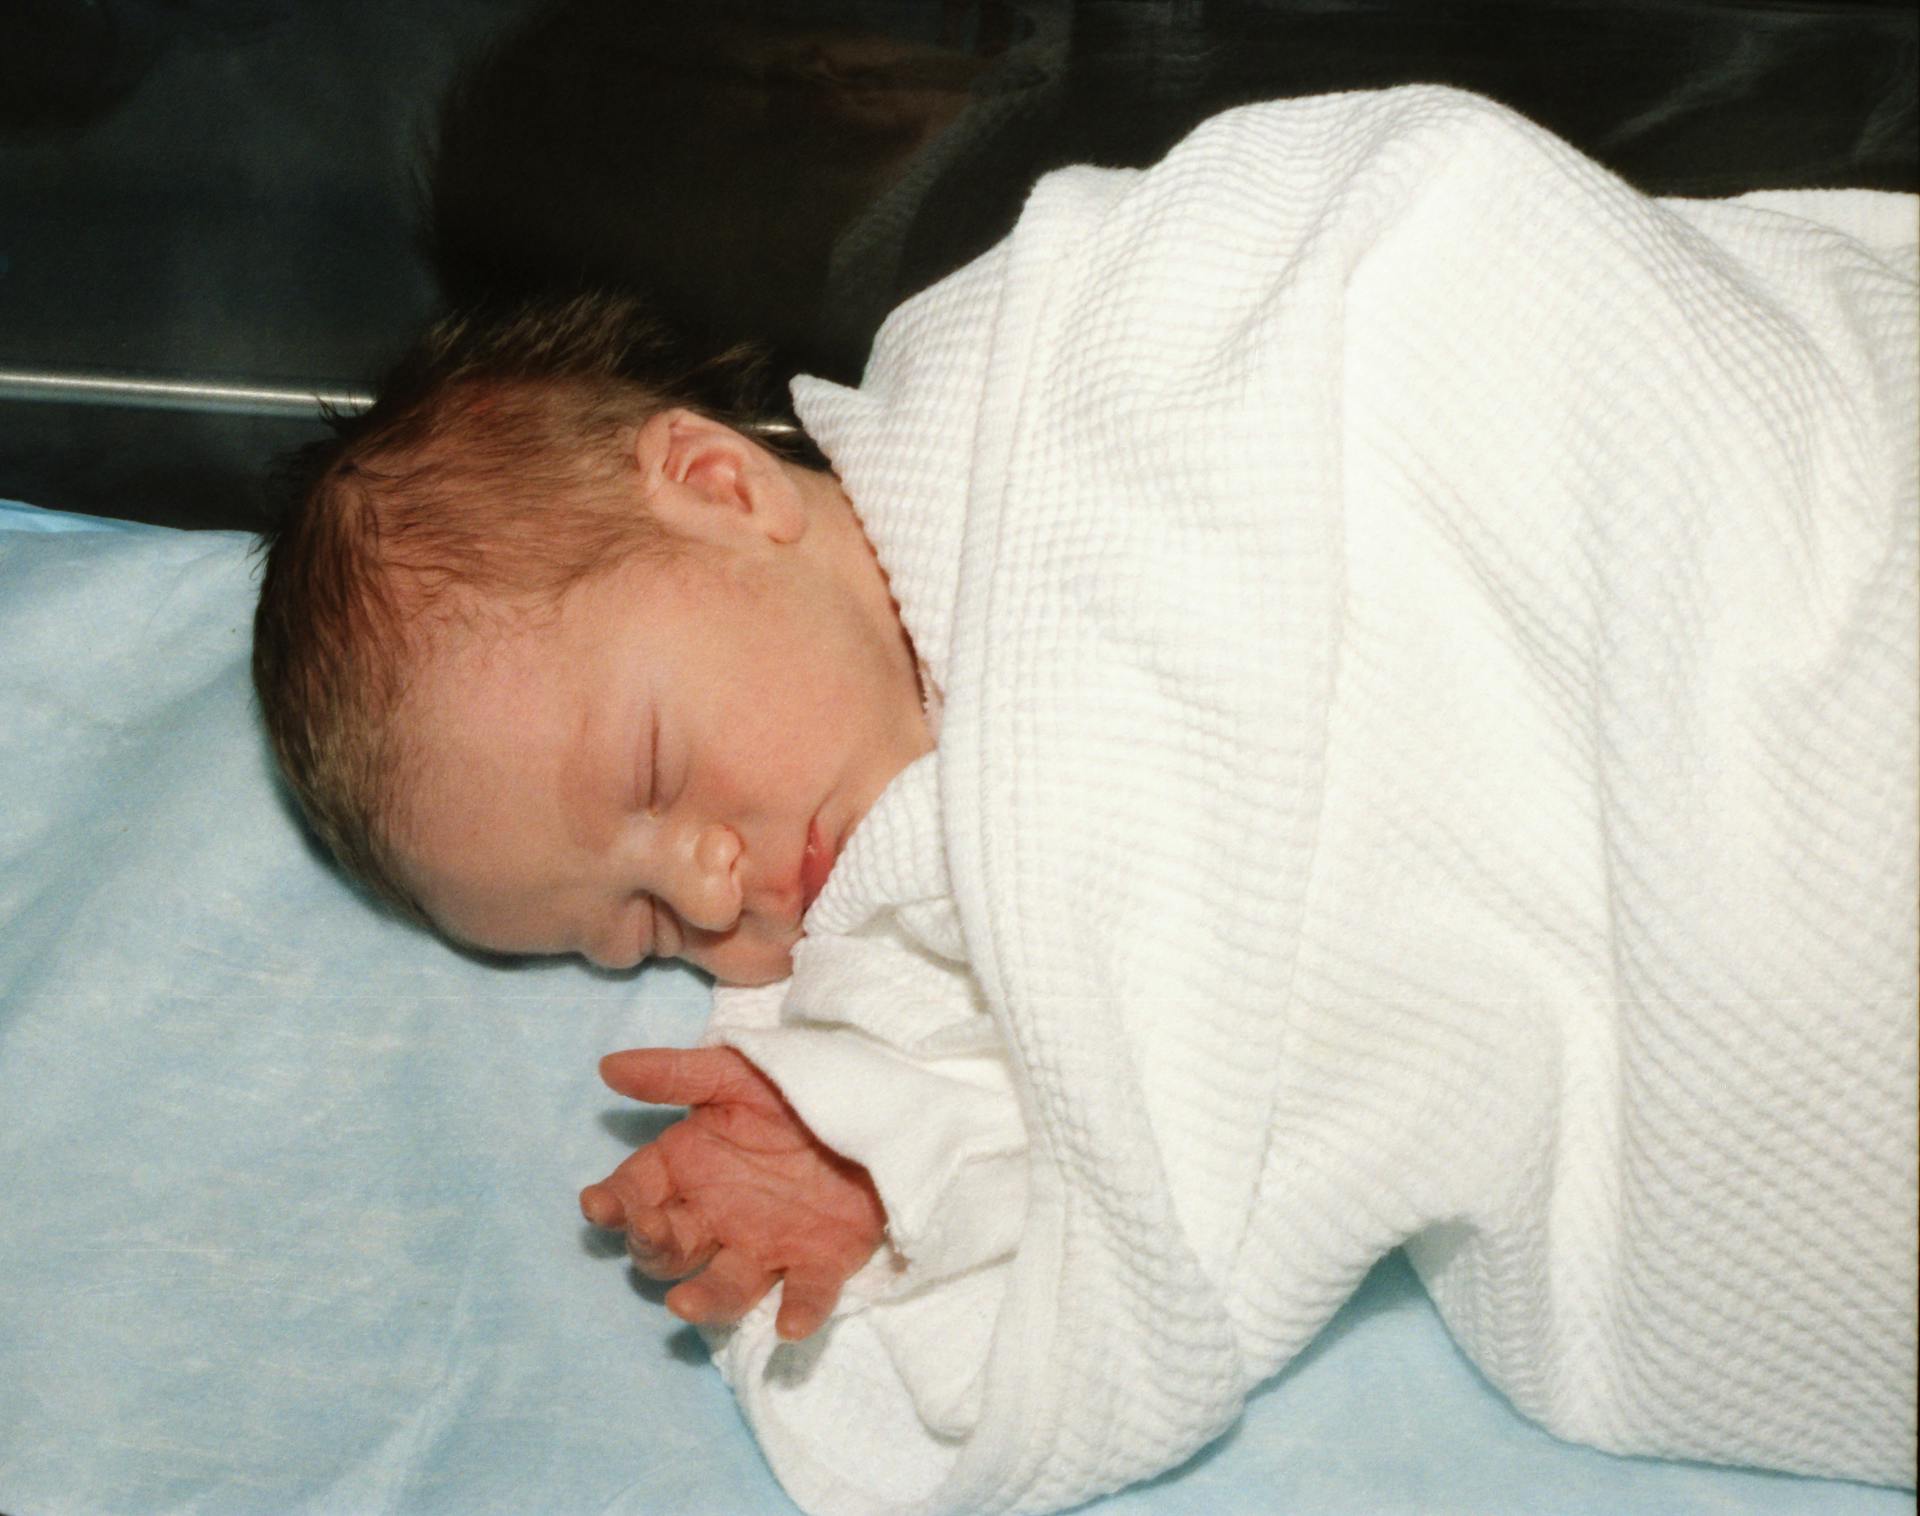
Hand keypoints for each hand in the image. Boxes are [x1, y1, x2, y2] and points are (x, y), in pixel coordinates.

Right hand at [581, 1046, 886, 1339]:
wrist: (871, 1100)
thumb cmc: (791, 1088)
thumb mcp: (735, 1072)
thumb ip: (676, 1075)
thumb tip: (608, 1067)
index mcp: (689, 1167)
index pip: (636, 1192)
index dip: (615, 1201)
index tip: (599, 1205)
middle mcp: (717, 1217)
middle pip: (669, 1248)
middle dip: (652, 1245)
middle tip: (650, 1229)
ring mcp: (767, 1246)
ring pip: (726, 1286)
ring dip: (705, 1299)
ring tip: (684, 1306)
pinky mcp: (821, 1262)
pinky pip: (806, 1293)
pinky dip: (798, 1310)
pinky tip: (789, 1324)